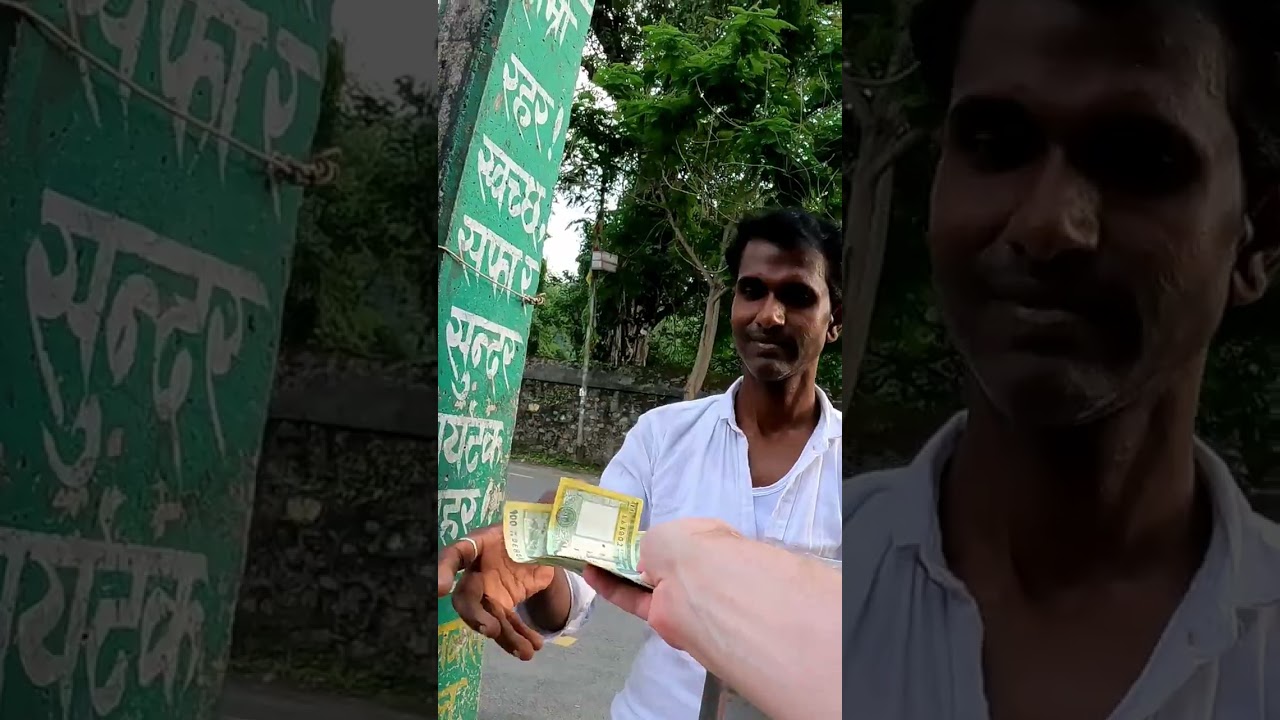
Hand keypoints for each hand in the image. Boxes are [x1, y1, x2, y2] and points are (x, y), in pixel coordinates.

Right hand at [437, 523, 556, 659]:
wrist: (541, 540)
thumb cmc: (530, 527)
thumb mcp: (534, 524)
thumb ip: (537, 534)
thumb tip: (552, 531)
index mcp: (478, 544)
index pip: (455, 554)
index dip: (443, 569)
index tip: (441, 587)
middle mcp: (477, 571)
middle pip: (466, 598)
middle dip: (475, 617)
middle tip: (491, 631)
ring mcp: (490, 591)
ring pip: (490, 618)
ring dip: (506, 637)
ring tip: (525, 652)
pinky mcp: (504, 604)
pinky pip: (509, 623)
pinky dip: (520, 636)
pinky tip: (533, 647)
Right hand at [583, 517, 739, 651]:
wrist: (699, 589)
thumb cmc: (688, 547)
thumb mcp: (665, 530)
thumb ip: (654, 543)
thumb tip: (649, 563)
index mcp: (708, 539)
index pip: (683, 536)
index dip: (662, 535)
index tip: (637, 533)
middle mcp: (698, 567)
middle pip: (665, 562)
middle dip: (643, 555)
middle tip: (609, 546)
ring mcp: (681, 594)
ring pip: (646, 582)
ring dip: (619, 571)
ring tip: (590, 557)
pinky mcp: (662, 616)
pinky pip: (633, 598)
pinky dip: (610, 587)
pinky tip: (589, 573)